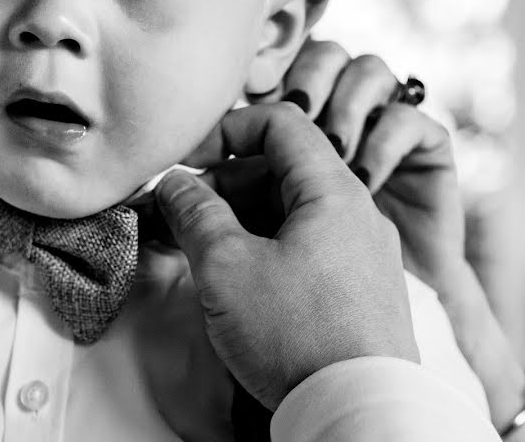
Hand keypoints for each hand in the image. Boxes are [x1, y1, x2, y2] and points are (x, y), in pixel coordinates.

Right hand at [155, 103, 418, 410]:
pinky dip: (264, 245)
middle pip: (282, 169)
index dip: (227, 130)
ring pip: (290, 210)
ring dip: (239, 217)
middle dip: (224, 182)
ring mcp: (360, 252)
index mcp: (334, 191)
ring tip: (197, 248)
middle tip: (181, 213)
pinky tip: (232, 275)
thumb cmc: (296, 336)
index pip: (281, 122)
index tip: (190, 160)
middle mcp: (356, 214)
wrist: (358, 413)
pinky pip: (305, 245)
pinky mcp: (356, 288)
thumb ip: (194, 211)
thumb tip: (175, 183)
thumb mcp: (226, 265)